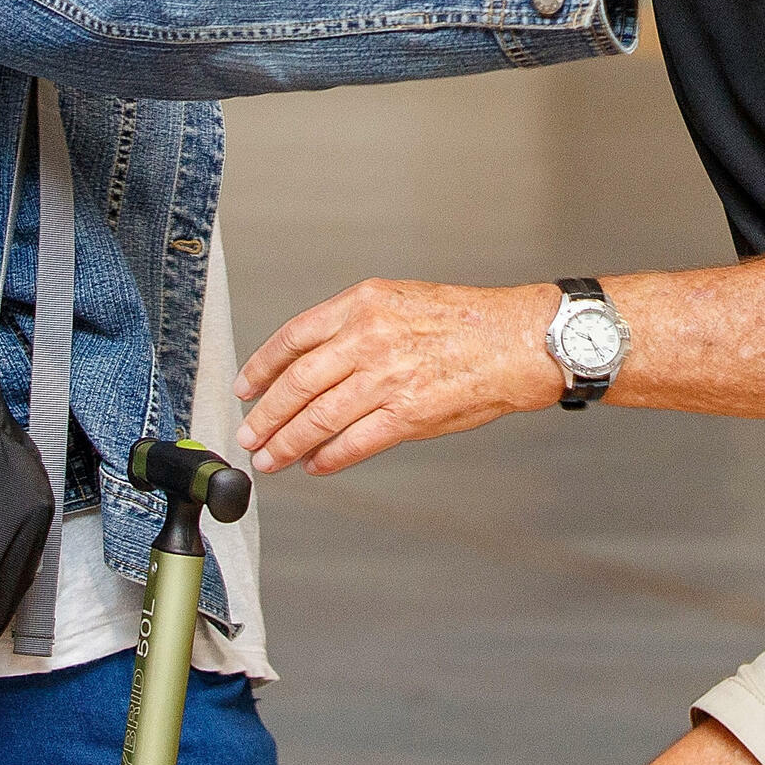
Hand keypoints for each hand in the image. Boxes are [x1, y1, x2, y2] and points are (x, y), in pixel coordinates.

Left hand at [234, 280, 565, 474]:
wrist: (518, 340)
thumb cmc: (467, 321)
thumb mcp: (401, 300)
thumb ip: (356, 325)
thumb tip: (314, 363)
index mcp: (364, 304)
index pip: (293, 336)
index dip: (261, 366)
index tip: (246, 386)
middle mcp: (369, 338)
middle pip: (297, 382)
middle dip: (266, 414)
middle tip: (248, 433)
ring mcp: (387, 377)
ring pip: (318, 417)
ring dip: (287, 443)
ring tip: (270, 458)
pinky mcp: (408, 414)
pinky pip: (354, 443)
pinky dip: (329, 458)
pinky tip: (315, 465)